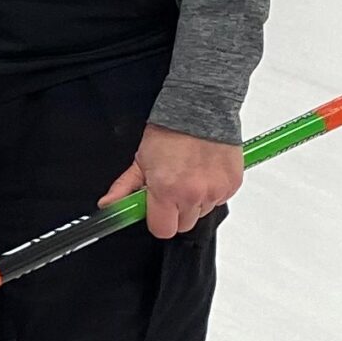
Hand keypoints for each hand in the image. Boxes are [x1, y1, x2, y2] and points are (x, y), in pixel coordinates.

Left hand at [101, 125, 242, 238]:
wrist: (198, 110)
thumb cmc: (169, 132)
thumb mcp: (140, 160)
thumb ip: (125, 187)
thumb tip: (109, 204)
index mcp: (167, 191)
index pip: (163, 230)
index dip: (158, 220)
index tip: (156, 209)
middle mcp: (193, 195)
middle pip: (184, 225)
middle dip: (176, 211)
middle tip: (173, 188)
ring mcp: (215, 191)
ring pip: (202, 212)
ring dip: (195, 201)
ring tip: (189, 175)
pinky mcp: (232, 185)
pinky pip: (219, 200)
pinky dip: (212, 191)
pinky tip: (204, 172)